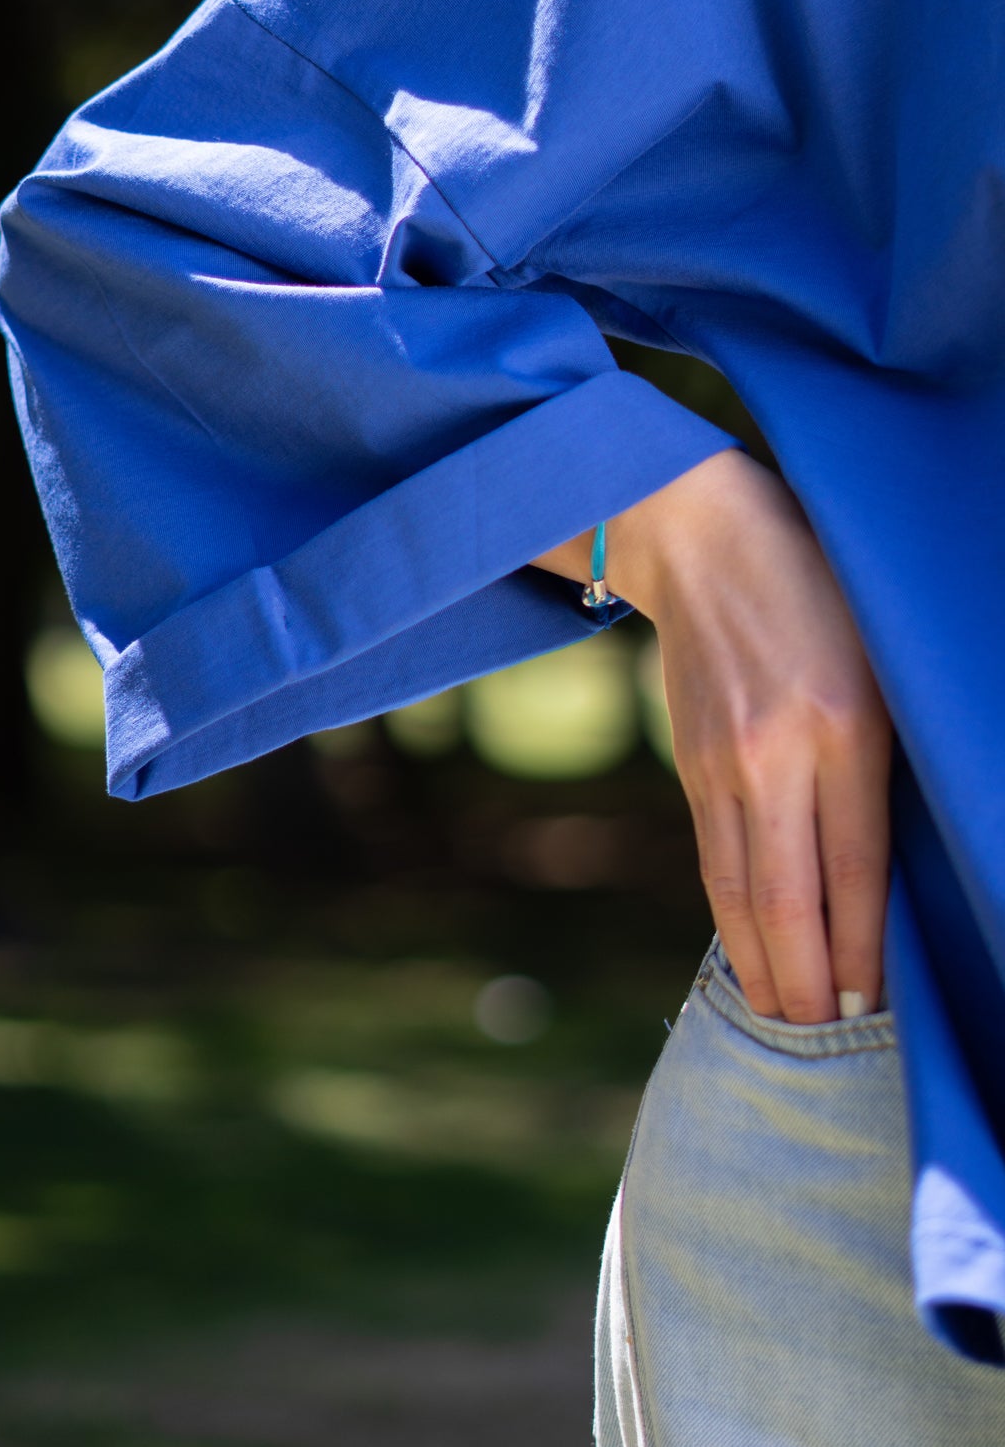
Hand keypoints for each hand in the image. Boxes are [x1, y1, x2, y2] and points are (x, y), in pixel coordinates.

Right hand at [612, 451, 891, 1021]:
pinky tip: (749, 953)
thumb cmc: (817, 589)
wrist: (698, 538)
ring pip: (740, 893)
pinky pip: (713, 860)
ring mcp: (721, 763)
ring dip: (762, 968)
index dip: (861, 950)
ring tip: (783, 1021)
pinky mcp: (690, 764)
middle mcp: (774, 754)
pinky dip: (732, 919)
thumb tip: (890, 862)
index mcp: (841, 726)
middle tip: (824, 1042)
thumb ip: (886, 753)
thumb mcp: (879, 661)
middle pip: (789, 900)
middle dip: (807, 984)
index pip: (853, 870)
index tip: (872, 1008)